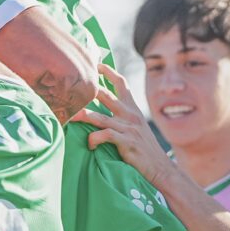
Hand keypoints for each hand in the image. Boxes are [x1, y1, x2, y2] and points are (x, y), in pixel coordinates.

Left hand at [70, 64, 174, 187]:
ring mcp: (128, 128)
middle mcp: (130, 114)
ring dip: (82, 116)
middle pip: (105, 95)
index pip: (121, 83)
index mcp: (132, 108)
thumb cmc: (142, 148)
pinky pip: (106, 135)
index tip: (96, 63)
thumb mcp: (133, 127)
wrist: (160, 167)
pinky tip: (90, 144)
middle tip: (69, 88)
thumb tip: (97, 108)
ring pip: (100, 117)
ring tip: (70, 117)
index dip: (108, 71)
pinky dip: (94, 139)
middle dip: (87, 91)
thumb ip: (119, 115)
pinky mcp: (127, 141)